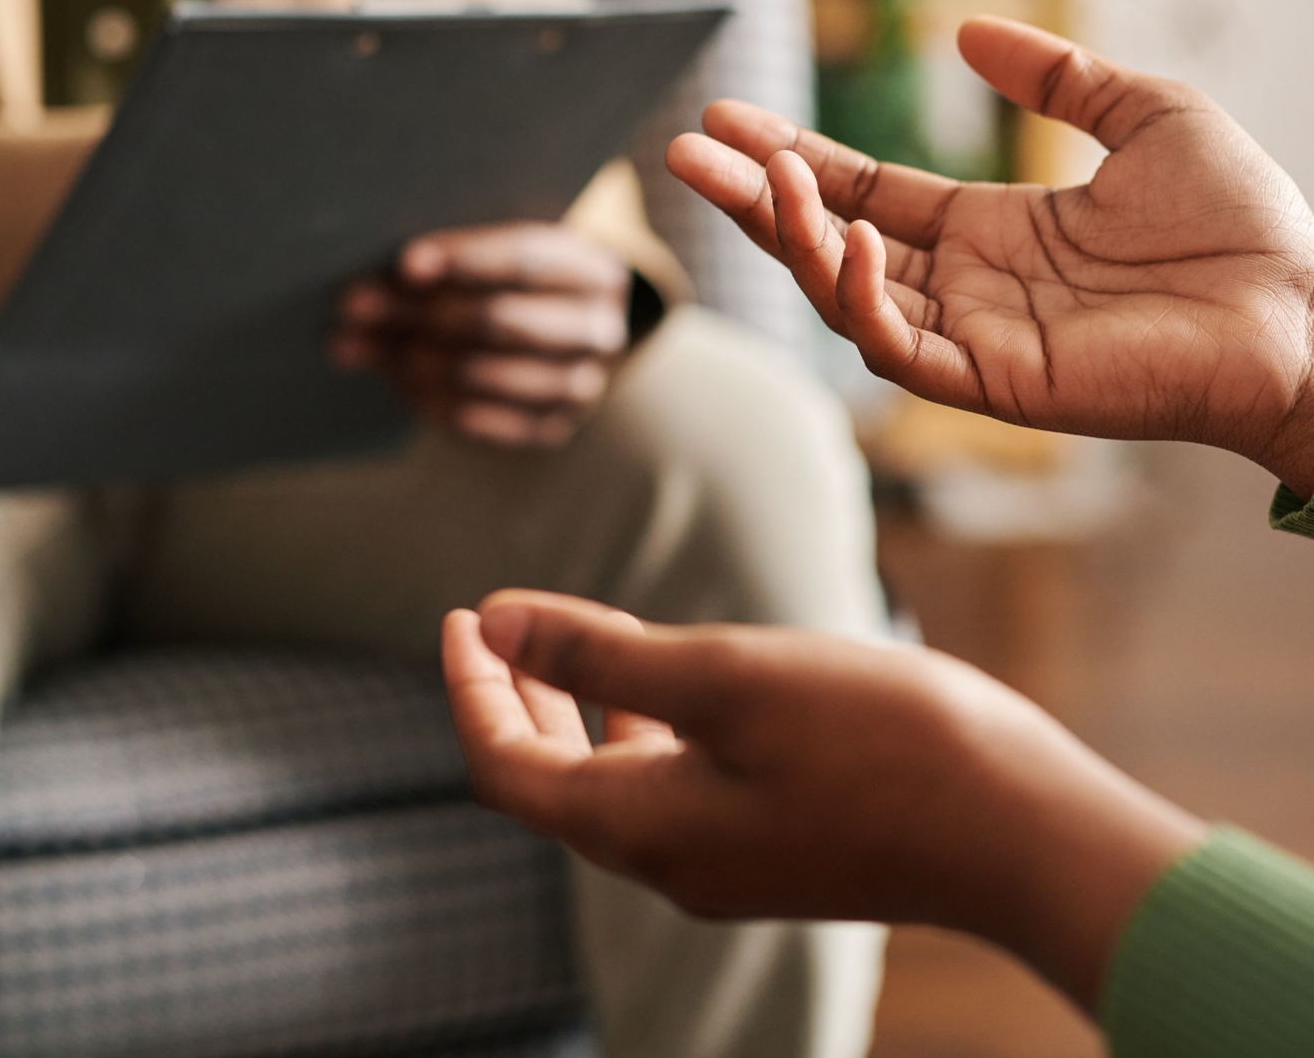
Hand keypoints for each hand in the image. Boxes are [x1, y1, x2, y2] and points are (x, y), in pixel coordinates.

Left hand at [333, 223, 630, 448]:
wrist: (561, 337)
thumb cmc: (515, 281)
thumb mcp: (504, 254)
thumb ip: (453, 258)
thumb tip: (370, 285)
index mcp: (594, 269)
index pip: (528, 258)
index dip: (465, 259)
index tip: (406, 264)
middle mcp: (599, 330)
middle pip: (500, 319)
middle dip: (418, 312)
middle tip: (355, 307)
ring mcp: (580, 387)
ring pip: (484, 373)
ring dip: (410, 359)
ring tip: (355, 345)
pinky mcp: (551, 429)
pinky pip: (481, 421)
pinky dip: (429, 400)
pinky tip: (391, 380)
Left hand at [443, 590, 1204, 1012]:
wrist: (1017, 830)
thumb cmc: (874, 740)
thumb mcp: (722, 675)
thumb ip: (598, 652)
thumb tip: (494, 624)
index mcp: (638, 825)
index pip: (506, 766)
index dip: (471, 690)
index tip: (461, 616)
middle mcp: (668, 860)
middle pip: (550, 779)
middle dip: (514, 697)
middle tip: (494, 624)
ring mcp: (724, 861)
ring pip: (611, 780)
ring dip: (578, 708)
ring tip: (569, 637)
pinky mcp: (774, 846)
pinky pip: (672, 784)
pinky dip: (643, 725)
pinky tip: (670, 679)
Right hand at [667, 18, 1313, 496]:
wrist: (1310, 307)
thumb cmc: (1244, 223)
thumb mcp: (1144, 114)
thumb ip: (1054, 75)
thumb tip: (965, 31)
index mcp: (987, 233)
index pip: (861, 193)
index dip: (794, 155)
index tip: (728, 116)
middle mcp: (962, 288)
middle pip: (825, 241)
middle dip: (752, 198)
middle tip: (681, 150)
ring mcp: (971, 340)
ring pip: (842, 294)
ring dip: (792, 235)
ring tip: (755, 172)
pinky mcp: (992, 384)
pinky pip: (897, 346)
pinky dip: (857, 295)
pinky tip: (844, 234)